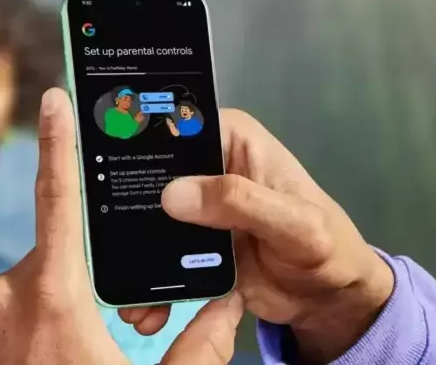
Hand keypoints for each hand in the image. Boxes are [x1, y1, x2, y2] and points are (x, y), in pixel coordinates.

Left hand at [0, 89, 245, 364]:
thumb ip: (200, 346)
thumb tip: (230, 303)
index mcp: (55, 298)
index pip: (60, 201)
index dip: (58, 145)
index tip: (54, 99)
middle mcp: (3, 297)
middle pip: (53, 264)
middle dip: (76, 289)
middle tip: (94, 344)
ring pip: (22, 291)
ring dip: (45, 312)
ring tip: (60, 363)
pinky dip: (13, 330)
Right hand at [120, 109, 393, 362]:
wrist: (330, 298)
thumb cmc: (327, 246)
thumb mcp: (293, 221)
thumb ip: (241, 201)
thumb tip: (173, 195)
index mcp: (231, 140)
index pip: (176, 127)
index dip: (141, 144)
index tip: (111, 172)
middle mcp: (207, 167)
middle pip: (152, 176)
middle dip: (127, 208)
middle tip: (105, 240)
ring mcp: (198, 209)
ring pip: (149, 220)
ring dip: (134, 253)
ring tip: (123, 290)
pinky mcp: (192, 245)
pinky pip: (159, 258)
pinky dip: (149, 284)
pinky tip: (143, 308)